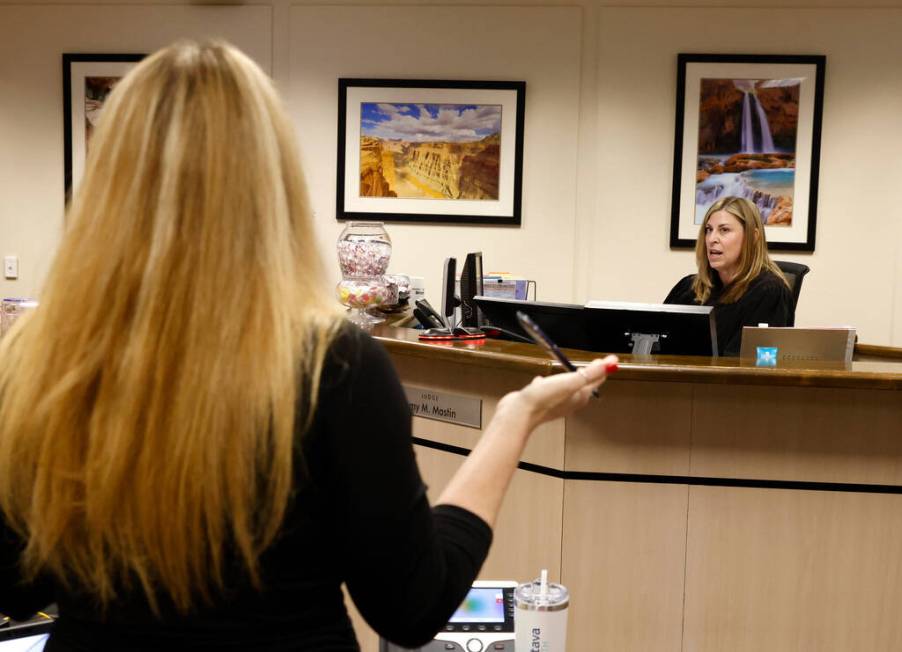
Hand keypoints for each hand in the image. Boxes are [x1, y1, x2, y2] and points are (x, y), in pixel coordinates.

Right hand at [498, 355, 618, 429]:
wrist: (519, 414)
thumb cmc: (544, 399)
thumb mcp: (571, 381)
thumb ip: (591, 372)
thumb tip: (610, 364)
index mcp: (580, 396)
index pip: (597, 379)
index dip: (603, 368)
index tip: (609, 359)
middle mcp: (570, 401)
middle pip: (584, 384)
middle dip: (590, 373)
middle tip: (595, 364)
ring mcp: (555, 402)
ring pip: (567, 388)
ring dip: (570, 378)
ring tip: (572, 371)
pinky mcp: (541, 401)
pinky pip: (547, 390)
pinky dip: (547, 383)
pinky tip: (542, 380)